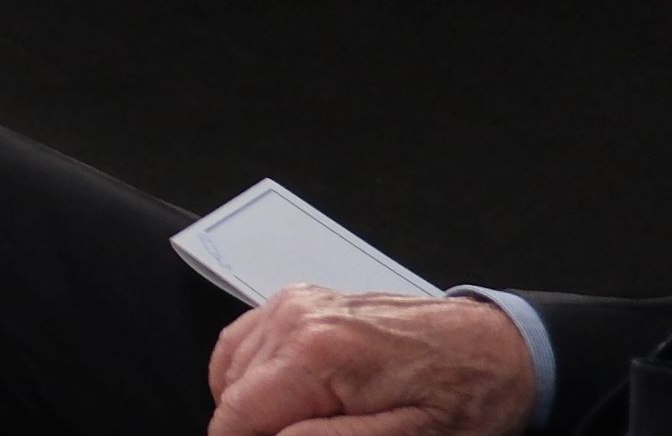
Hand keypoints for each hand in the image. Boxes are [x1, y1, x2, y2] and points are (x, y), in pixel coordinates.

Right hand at [202, 286, 536, 435]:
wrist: (494, 348)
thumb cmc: (462, 398)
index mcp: (316, 354)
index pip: (237, 414)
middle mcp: (293, 319)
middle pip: (230, 394)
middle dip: (256, 429)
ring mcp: (292, 304)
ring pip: (230, 369)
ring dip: (251, 407)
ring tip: (300, 426)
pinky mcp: (297, 301)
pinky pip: (244, 343)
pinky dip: (249, 377)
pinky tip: (282, 400)